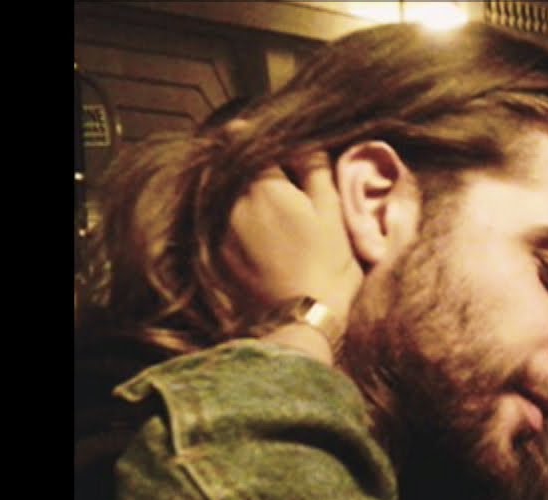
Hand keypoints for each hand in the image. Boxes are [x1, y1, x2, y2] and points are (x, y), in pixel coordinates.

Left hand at [223, 152, 359, 329]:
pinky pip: (214, 222)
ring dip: (228, 186)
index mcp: (264, 187)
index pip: (247, 143)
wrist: (300, 321)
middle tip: (248, 156)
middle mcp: (233, 203)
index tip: (251, 130)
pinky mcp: (215, 257)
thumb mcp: (333, 214)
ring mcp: (220, 231)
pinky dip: (224, 214)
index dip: (252, 135)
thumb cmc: (326, 266)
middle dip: (235, 158)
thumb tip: (303, 143)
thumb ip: (315, 171)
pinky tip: (241, 223)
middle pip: (226, 167)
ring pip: (218, 194)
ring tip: (245, 190)